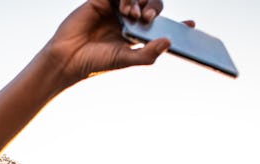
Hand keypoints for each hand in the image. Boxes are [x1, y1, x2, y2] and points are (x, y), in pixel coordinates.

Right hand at [42, 0, 169, 84]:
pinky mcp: (102, 1)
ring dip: (139, 2)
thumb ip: (147, 53)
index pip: (160, 27)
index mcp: (136, 36)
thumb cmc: (95, 62)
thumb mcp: (124, 60)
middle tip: (147, 19)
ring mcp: (115, 9)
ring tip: (132, 16)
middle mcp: (128, 21)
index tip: (192, 24)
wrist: (67, 57)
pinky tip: (124, 7)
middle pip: (151, 6)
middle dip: (153, 10)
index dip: (177, 25)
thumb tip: (169, 42)